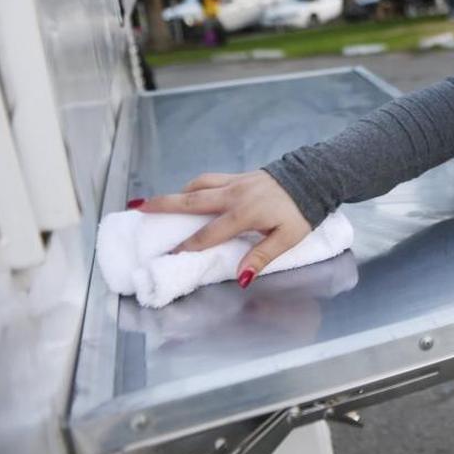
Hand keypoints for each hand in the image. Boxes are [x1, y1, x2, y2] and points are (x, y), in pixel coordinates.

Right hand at [133, 170, 311, 286]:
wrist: (316, 178)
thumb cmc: (304, 211)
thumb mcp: (288, 238)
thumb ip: (262, 256)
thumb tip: (241, 277)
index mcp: (244, 213)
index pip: (208, 234)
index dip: (187, 247)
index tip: (167, 257)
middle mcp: (234, 195)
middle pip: (191, 201)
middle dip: (163, 206)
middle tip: (138, 209)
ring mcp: (236, 182)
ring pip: (199, 186)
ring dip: (177, 194)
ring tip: (157, 202)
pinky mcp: (241, 175)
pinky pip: (211, 179)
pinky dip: (196, 185)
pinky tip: (190, 191)